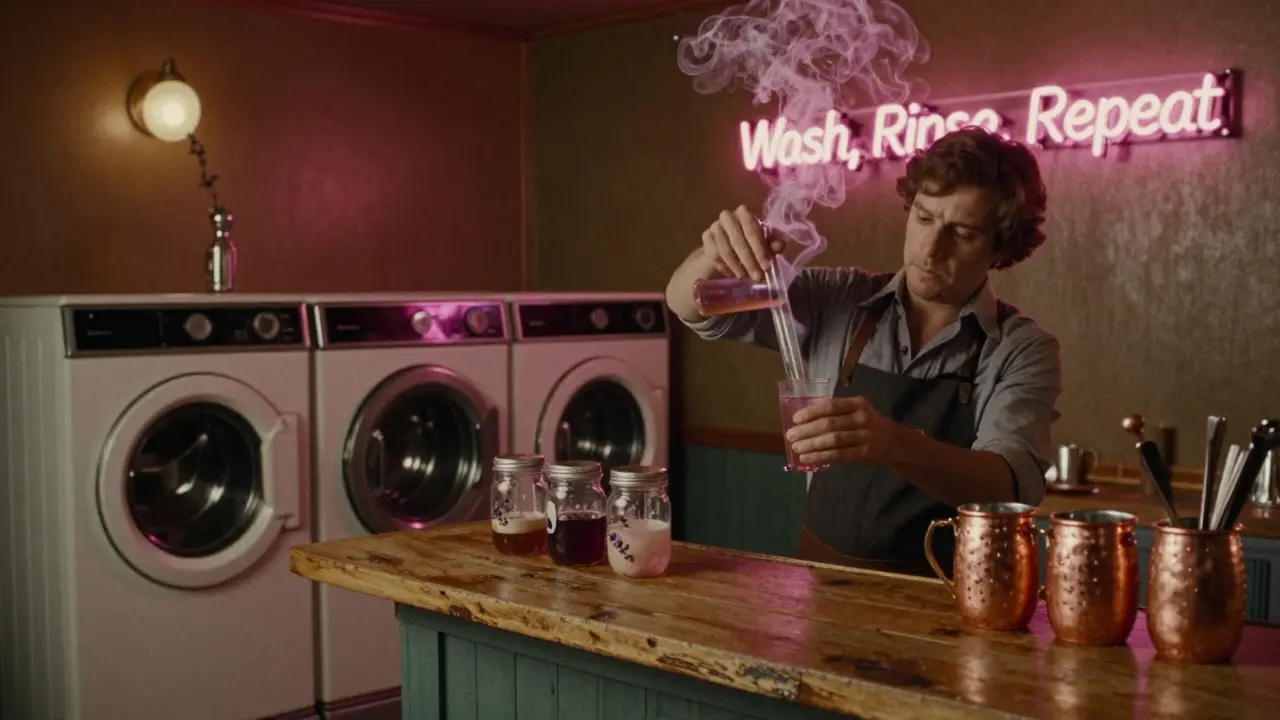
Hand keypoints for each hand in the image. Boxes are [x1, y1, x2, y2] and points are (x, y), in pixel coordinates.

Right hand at [701, 205, 785, 282]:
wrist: (721, 253)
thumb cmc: (747, 246)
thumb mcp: (762, 246)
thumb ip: (772, 245)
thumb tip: (780, 244)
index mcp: (744, 213)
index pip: (752, 229)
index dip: (760, 249)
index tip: (767, 267)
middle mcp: (728, 216)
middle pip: (738, 239)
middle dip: (749, 260)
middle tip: (757, 276)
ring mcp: (714, 226)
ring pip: (726, 249)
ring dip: (737, 266)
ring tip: (746, 277)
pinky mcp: (706, 238)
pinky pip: (715, 255)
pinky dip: (725, 267)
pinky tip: (732, 274)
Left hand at [785, 396, 906, 466]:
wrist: (894, 441)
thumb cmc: (868, 424)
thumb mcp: (856, 411)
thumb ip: (836, 412)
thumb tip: (804, 420)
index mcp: (857, 403)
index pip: (830, 406)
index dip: (811, 412)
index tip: (795, 419)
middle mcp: (862, 418)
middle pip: (829, 424)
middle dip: (807, 430)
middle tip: (791, 435)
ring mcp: (864, 436)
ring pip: (832, 440)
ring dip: (811, 445)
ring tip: (796, 448)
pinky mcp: (864, 452)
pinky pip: (838, 455)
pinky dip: (820, 456)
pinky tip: (808, 458)